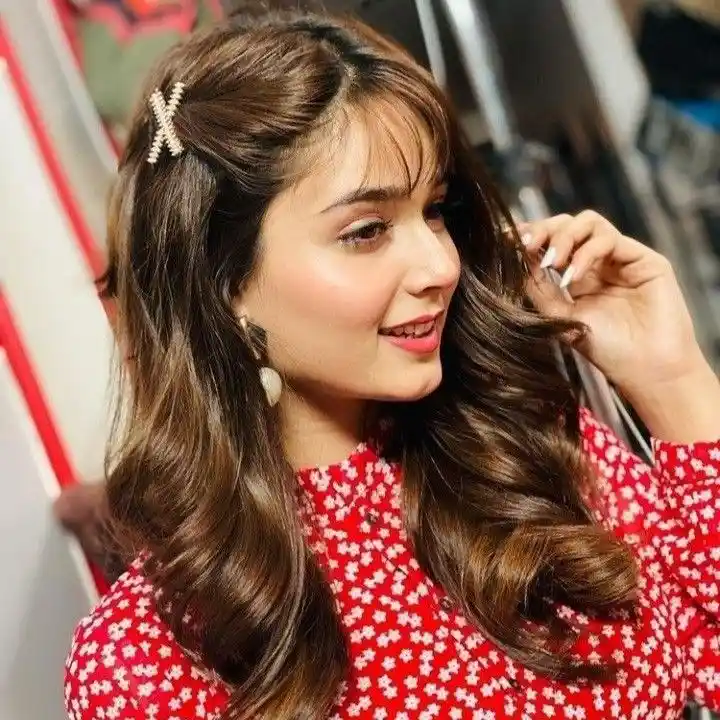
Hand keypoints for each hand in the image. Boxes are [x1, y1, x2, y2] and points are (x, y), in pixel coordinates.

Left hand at [520, 211, 701, 394]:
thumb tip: (516, 260)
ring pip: (589, 222)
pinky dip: (586, 252)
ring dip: (564, 237)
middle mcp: (599, 263)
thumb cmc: (607, 350)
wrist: (646, 371)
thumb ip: (539, 289)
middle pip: (567, 224)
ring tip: (553, 263)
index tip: (506, 240)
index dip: (530, 236)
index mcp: (578, 277)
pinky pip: (610, 239)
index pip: (552, 243)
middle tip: (526, 246)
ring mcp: (622, 259)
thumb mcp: (561, 318)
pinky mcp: (645, 259)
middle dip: (543, 230)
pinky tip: (574, 276)